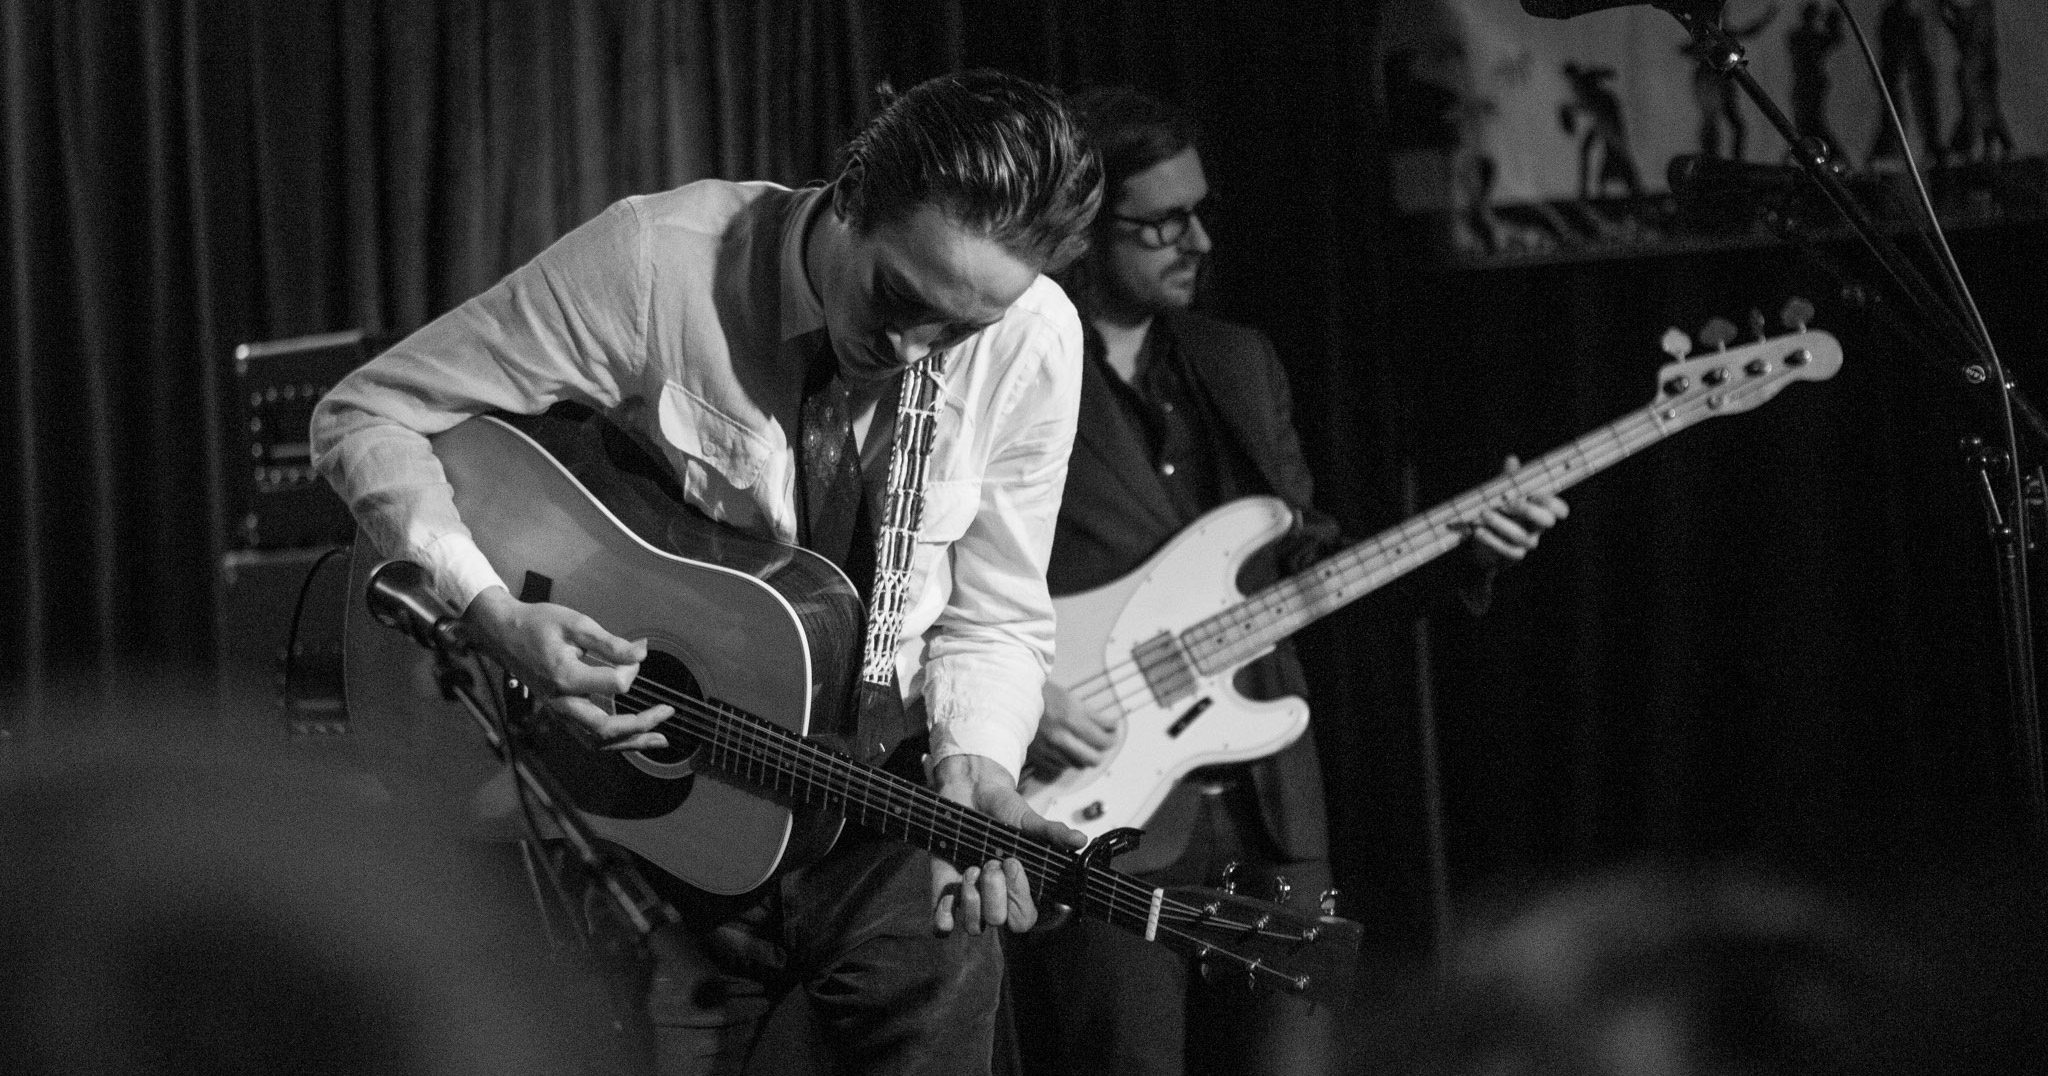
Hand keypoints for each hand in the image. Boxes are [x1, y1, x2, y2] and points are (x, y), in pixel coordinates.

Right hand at [460, 586, 673, 750]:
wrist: (503, 633)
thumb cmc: (538, 624)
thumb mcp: (576, 624)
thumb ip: (610, 643)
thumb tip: (642, 653)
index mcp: (566, 678)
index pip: (615, 685)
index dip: (631, 669)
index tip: (634, 653)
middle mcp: (561, 703)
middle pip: (607, 728)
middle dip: (642, 724)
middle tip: (667, 712)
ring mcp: (558, 712)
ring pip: (597, 741)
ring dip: (630, 742)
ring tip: (659, 739)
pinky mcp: (559, 714)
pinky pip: (588, 737)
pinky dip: (613, 741)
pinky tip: (633, 737)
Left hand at [928, 754, 1086, 935]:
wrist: (970, 792)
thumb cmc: (1004, 810)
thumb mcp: (1029, 820)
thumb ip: (1052, 833)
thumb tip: (1081, 840)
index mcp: (1020, 888)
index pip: (1024, 918)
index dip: (1020, 898)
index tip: (1014, 863)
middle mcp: (996, 898)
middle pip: (998, 922)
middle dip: (995, 893)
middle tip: (992, 861)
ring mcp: (971, 896)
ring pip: (973, 925)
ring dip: (972, 899)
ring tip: (972, 868)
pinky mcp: (945, 889)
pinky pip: (942, 920)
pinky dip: (943, 916)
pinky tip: (952, 893)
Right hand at [1025, 682, 1118, 774]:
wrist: (1008, 699)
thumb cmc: (1040, 694)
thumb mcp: (1068, 697)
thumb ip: (1089, 714)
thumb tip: (1110, 727)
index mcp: (1071, 716)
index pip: (1103, 737)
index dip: (1112, 734)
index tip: (1112, 730)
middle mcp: (1062, 735)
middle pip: (1094, 757)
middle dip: (1101, 749)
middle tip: (1103, 740)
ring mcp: (1049, 748)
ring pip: (1079, 764)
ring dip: (1084, 755)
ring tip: (1083, 744)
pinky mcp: (1039, 757)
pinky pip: (1061, 767)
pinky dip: (1067, 759)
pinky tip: (1066, 749)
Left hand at [1469, 455, 1569, 569]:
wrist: (1483, 536)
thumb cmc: (1499, 508)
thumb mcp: (1503, 492)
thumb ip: (1509, 478)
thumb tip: (1511, 460)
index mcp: (1541, 509)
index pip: (1560, 508)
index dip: (1551, 501)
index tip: (1535, 492)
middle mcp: (1538, 527)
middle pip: (1547, 521)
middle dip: (1529, 510)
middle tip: (1510, 502)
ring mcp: (1528, 542)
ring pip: (1523, 537)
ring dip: (1502, 524)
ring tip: (1484, 513)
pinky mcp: (1514, 555)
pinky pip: (1507, 551)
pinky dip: (1491, 540)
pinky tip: (1478, 530)